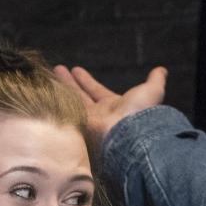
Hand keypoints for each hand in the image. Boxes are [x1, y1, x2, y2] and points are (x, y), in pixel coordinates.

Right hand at [51, 63, 167, 145]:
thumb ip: (155, 81)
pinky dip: (55, 98)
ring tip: (47, 74)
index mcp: (113, 106)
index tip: (76, 69)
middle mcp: (98, 114)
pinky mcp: (77, 125)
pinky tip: (44, 87)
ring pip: (70, 100)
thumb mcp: (151, 92)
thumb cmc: (141, 114)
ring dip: (59, 86)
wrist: (131, 136)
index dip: (86, 81)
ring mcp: (86, 120)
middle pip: (79, 95)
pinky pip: (64, 108)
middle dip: (69, 83)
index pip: (96, 91)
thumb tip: (161, 70)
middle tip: (57, 70)